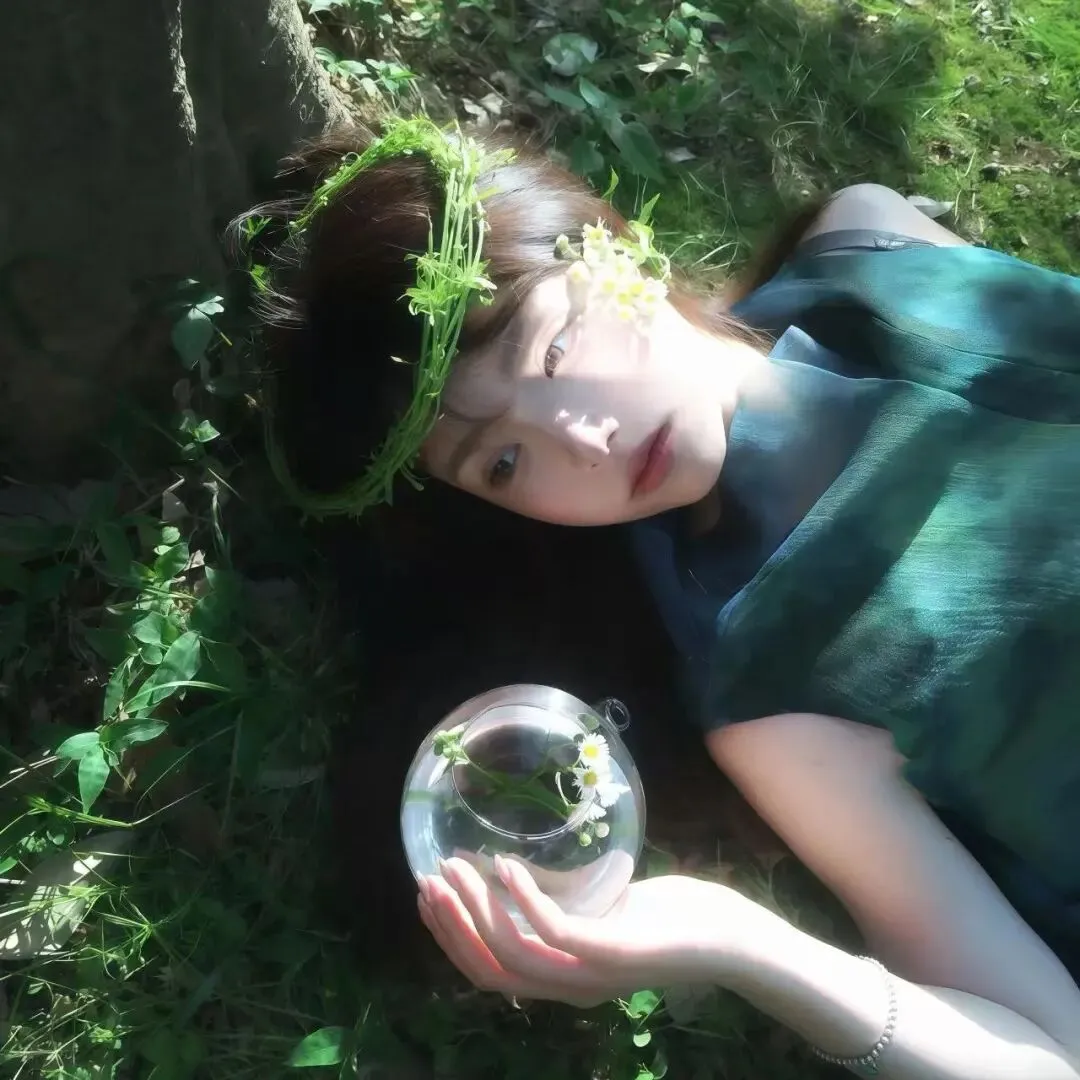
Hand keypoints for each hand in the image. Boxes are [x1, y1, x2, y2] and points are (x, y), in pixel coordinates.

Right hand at [417, 855, 758, 1007]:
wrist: (731, 938)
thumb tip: (525, 876)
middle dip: (451, 925)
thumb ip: (568, 906)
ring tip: (456, 867)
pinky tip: (507, 866)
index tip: (428, 898)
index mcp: (564, 980)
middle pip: (489, 968)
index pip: (490, 972)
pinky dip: (522, 898)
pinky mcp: (611, 953)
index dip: (451, 939)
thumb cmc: (672, 918)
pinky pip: (552, 931)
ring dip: (475, 910)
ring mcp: (590, 973)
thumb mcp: (606, 911)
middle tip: (427, 880)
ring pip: (511, 952)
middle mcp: (569, 986)